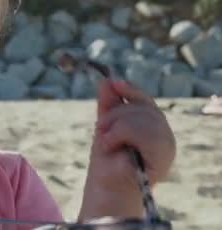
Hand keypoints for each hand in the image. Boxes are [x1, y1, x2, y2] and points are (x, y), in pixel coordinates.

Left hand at [80, 79, 175, 218]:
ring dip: (115, 126)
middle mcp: (164, 134)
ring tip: (105, 142)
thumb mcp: (105, 127)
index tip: (112, 82)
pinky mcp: (164, 156)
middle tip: (99, 130)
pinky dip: (120, 135)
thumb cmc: (107, 159)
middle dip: (113, 115)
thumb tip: (105, 79)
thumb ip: (108, 105)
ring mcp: (167, 145)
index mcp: (152, 126)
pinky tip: (112, 145)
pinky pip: (144, 132)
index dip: (130, 90)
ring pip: (141, 117)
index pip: (145, 101)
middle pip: (141, 107)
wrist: (106, 186)